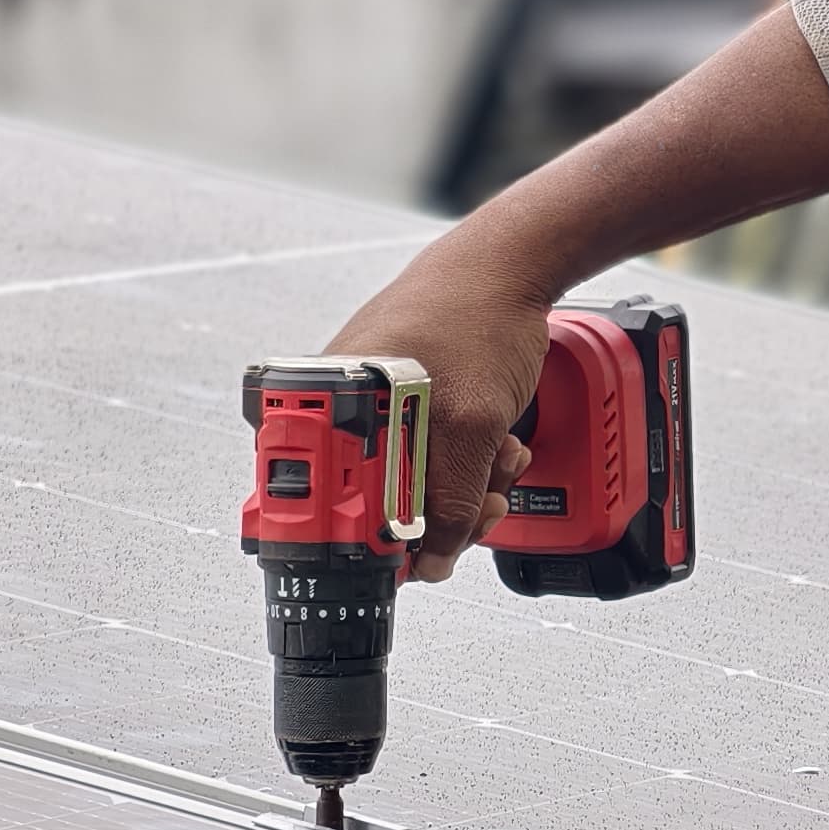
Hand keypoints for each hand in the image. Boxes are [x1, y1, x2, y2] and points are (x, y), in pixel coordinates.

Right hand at [324, 234, 554, 578]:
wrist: (505, 268)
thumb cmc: (473, 317)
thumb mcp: (470, 424)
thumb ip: (450, 499)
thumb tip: (432, 561)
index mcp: (323, 408)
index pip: (326, 509)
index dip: (378, 542)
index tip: (422, 554)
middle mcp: (338, 412)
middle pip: (378, 509)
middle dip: (442, 514)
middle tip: (482, 498)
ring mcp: (373, 411)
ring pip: (413, 490)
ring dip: (467, 488)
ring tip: (498, 457)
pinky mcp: (406, 410)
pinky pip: (429, 461)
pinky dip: (467, 464)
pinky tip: (497, 445)